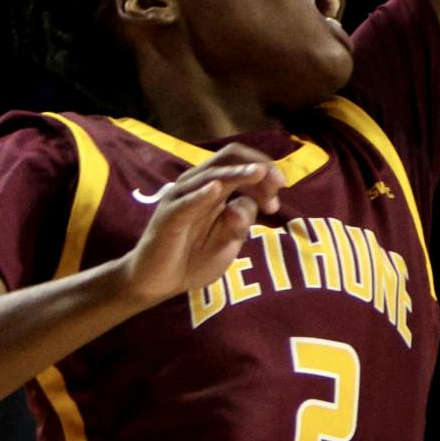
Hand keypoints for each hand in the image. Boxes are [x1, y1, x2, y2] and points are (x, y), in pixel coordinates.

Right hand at [120, 144, 285, 303]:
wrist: (159, 282)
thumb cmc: (194, 257)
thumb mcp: (228, 241)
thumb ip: (242, 221)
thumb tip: (255, 204)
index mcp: (215, 185)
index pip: (241, 161)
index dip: (265, 169)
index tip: (280, 193)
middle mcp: (197, 184)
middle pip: (228, 157)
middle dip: (257, 165)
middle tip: (278, 183)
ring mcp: (181, 198)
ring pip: (210, 174)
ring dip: (237, 175)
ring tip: (258, 174)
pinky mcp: (168, 217)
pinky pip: (185, 202)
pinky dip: (201, 194)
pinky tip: (216, 189)